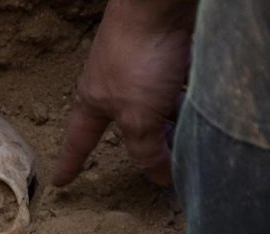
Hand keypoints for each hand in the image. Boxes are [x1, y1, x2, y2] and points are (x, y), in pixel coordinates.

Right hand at [53, 0, 195, 186]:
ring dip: (177, 125)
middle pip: (131, 128)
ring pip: (162, 110)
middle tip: (168, 165)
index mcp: (96, 101)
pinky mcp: (173, 55)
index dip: (70, 163)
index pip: (78, 141)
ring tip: (197, 138)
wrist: (163, 3)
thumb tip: (160, 177)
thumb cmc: (139, 55)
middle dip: (149, 146)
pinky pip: (182, 90)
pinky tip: (208, 110)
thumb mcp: (138, 118)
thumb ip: (146, 152)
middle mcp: (117, 87)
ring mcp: (145, 69)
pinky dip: (193, 104)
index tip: (60, 180)